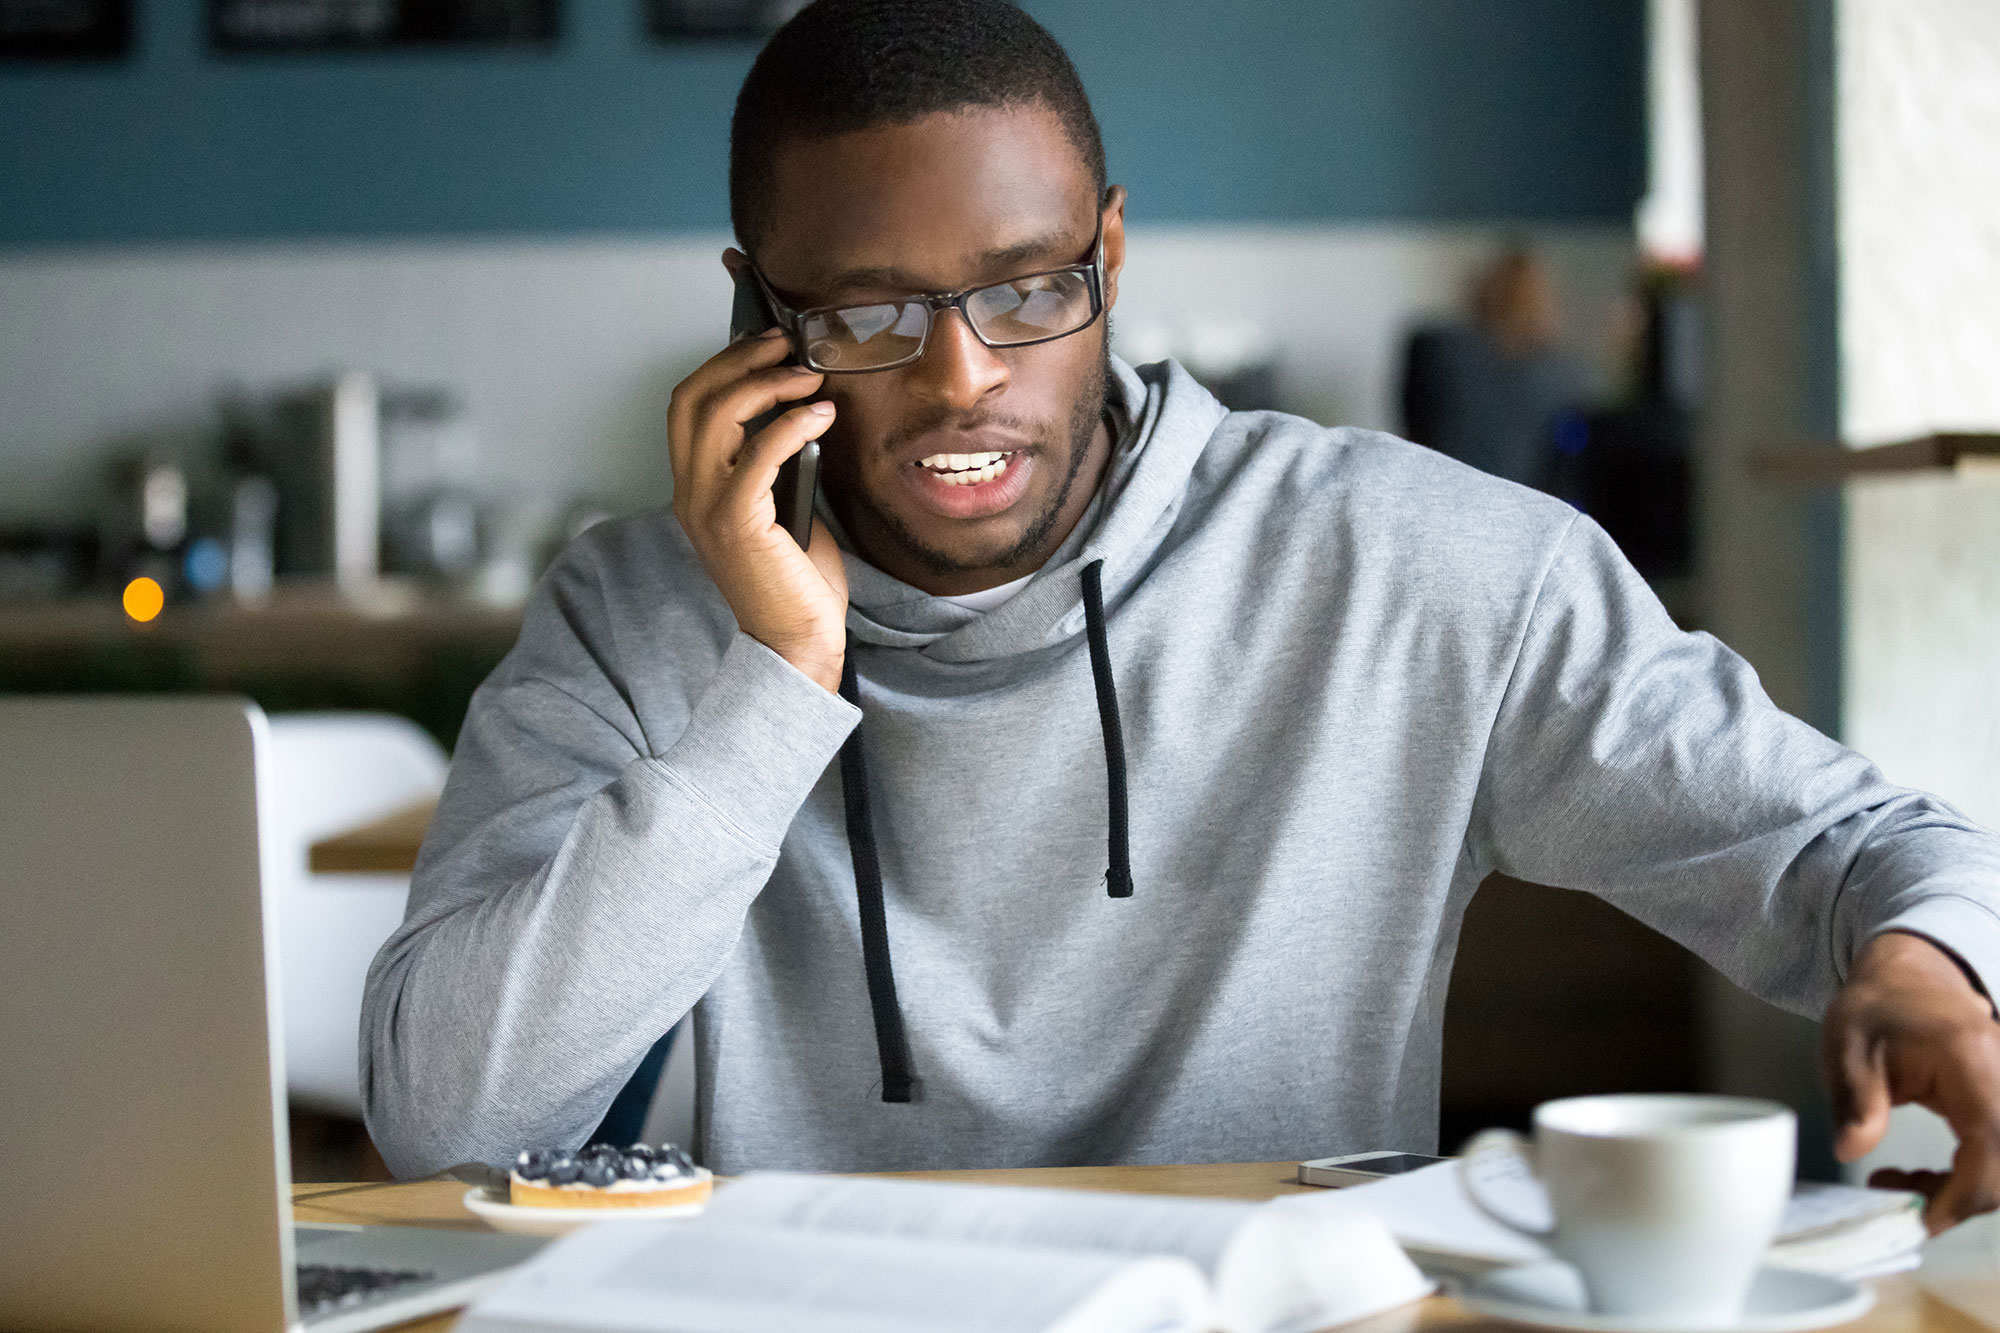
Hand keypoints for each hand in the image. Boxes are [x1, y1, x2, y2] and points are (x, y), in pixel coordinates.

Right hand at [669, 327, 848, 691]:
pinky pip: (757, 454)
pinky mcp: (737, 522)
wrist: (795, 641)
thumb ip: (776, 467)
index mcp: (694, 489)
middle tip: (786, 345)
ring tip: (809, 376)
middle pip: (692, 399)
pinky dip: (790, 424)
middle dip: (738, 361)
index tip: (767, 347)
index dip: (720, 366)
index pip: (686, 407)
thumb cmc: (794, 581)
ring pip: (717, 417)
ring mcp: (708, 508)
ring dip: (766, 385)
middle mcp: (690, 494)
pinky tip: (821, 415)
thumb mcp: (780, 510)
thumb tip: (802, 419)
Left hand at [1822, 930, 1999, 1231]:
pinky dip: (1970, 1176)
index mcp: (1972, 1058)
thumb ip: (1854, 1098)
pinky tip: (1925, 1175)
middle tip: (1900, 1200)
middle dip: (1960, 1198)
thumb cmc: (1877, 1008)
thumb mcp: (1848, 1046)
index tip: (1920, 1218)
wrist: (1910, 977)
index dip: (1964, 1194)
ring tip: (1904, 1182)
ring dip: (1964, 1189)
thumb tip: (1850, 1150)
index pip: (1992, 1144)